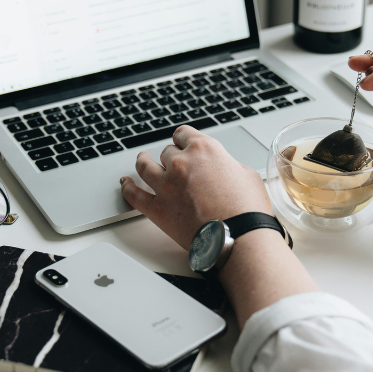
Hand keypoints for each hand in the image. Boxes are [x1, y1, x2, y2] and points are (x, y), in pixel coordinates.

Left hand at [120, 125, 271, 248]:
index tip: (182, 144)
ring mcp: (166, 186)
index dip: (182, 140)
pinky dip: (127, 188)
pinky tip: (125, 183)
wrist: (238, 237)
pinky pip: (134, 195)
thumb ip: (228, 166)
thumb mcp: (247, 175)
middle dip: (171, 157)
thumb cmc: (247, 209)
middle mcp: (181, 163)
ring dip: (142, 162)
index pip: (183, 134)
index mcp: (204, 149)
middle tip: (173, 164)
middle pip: (167, 152)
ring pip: (144, 166)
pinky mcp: (157, 209)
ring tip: (141, 161)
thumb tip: (224, 170)